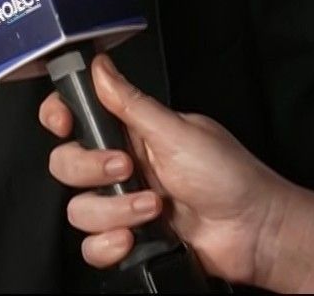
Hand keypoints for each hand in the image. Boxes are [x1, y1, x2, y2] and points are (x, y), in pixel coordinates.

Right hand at [39, 55, 291, 286]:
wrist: (254, 231)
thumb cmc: (230, 176)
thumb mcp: (179, 131)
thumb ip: (132, 103)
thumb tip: (100, 67)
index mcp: (133, 132)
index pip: (78, 116)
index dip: (59, 116)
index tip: (63, 123)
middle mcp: (123, 166)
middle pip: (66, 163)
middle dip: (91, 169)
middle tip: (129, 169)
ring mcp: (124, 204)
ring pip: (79, 209)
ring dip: (113, 211)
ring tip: (153, 208)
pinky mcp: (129, 238)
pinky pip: (92, 246)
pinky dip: (108, 245)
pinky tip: (133, 238)